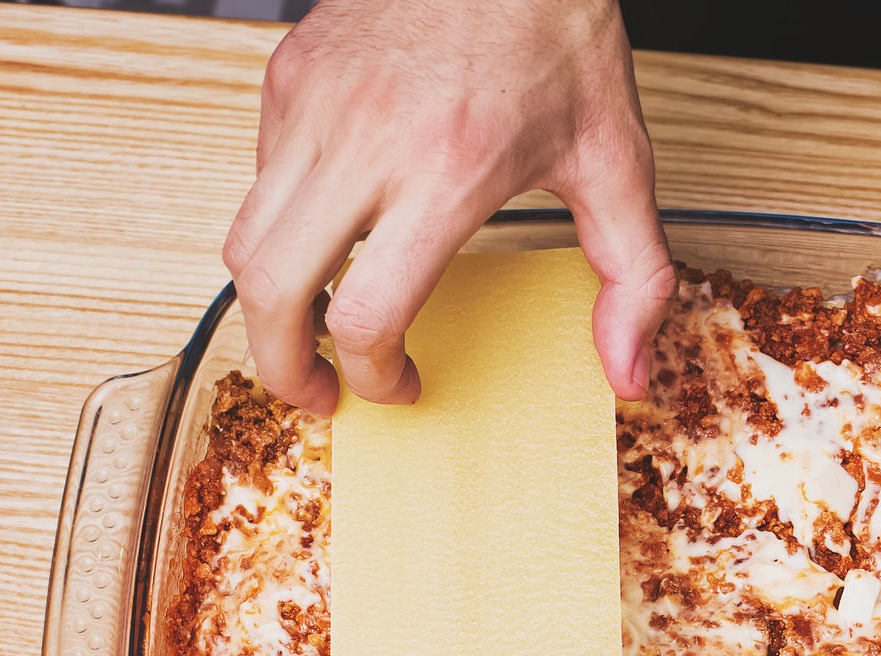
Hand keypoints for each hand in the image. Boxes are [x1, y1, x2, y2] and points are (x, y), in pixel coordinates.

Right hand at [224, 0, 674, 413]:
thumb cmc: (557, 34)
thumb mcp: (618, 163)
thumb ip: (634, 281)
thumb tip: (627, 374)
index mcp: (447, 169)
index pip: (367, 313)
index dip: (375, 375)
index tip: (401, 384)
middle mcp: (365, 138)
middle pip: (270, 289)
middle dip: (282, 367)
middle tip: (316, 394)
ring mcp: (313, 103)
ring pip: (246, 240)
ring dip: (270, 305)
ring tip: (309, 333)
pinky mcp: (287, 76)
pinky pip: (261, 179)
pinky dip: (283, 229)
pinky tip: (332, 237)